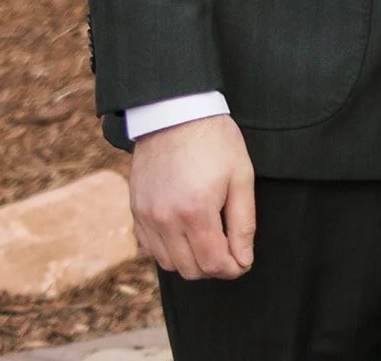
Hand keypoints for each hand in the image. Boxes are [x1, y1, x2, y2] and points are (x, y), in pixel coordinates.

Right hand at [129, 114, 255, 279]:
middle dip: (214, 266)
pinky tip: (183, 231)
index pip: (215, 264)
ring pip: (169, 263)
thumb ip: (244, 223)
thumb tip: (243, 261)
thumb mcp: (241, 176)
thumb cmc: (214, 140)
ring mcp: (147, 215)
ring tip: (207, 238)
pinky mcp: (136, 209)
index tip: (243, 260)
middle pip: (191, 270)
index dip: (234, 268)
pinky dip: (168, 249)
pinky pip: (150, 248)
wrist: (176, 110)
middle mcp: (166, 219)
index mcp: (196, 211)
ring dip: (190, 260)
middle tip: (228, 248)